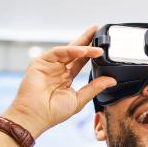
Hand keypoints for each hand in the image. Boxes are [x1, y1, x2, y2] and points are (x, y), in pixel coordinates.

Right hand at [1, 26, 116, 136]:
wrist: (35, 117)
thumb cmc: (53, 112)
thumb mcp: (79, 99)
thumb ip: (95, 88)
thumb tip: (111, 80)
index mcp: (66, 77)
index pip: (81, 61)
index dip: (92, 53)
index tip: (104, 46)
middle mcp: (58, 69)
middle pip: (75, 51)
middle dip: (87, 39)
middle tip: (99, 29)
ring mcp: (49, 64)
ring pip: (68, 50)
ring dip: (84, 46)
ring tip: (98, 49)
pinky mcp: (40, 62)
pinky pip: (58, 52)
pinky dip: (72, 50)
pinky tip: (84, 51)